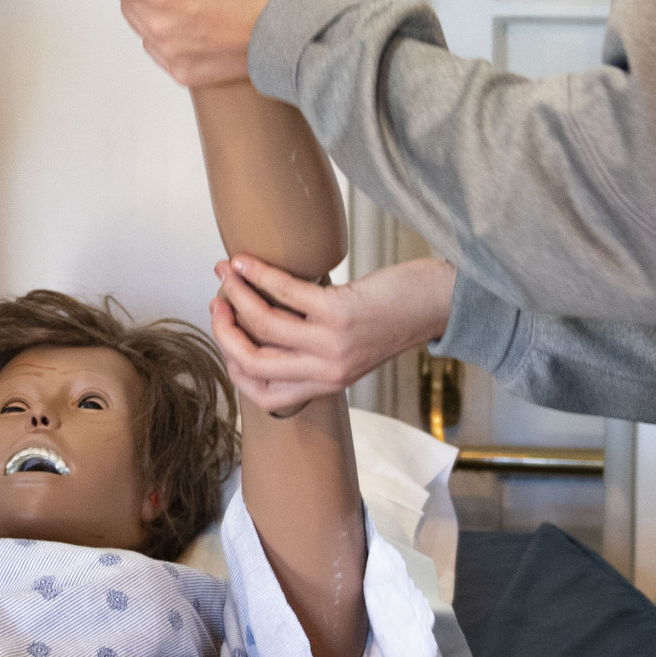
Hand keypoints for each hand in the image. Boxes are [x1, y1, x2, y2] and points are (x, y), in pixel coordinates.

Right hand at [211, 255, 456, 415]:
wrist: (438, 304)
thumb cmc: (395, 316)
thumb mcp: (351, 346)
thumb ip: (314, 346)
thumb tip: (264, 319)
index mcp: (327, 383)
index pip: (263, 395)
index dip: (233, 364)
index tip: (224, 332)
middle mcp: (327, 371)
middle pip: (252, 363)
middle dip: (223, 330)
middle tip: (217, 301)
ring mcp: (332, 344)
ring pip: (262, 326)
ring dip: (235, 294)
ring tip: (227, 271)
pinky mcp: (339, 314)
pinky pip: (284, 294)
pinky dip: (258, 274)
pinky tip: (245, 261)